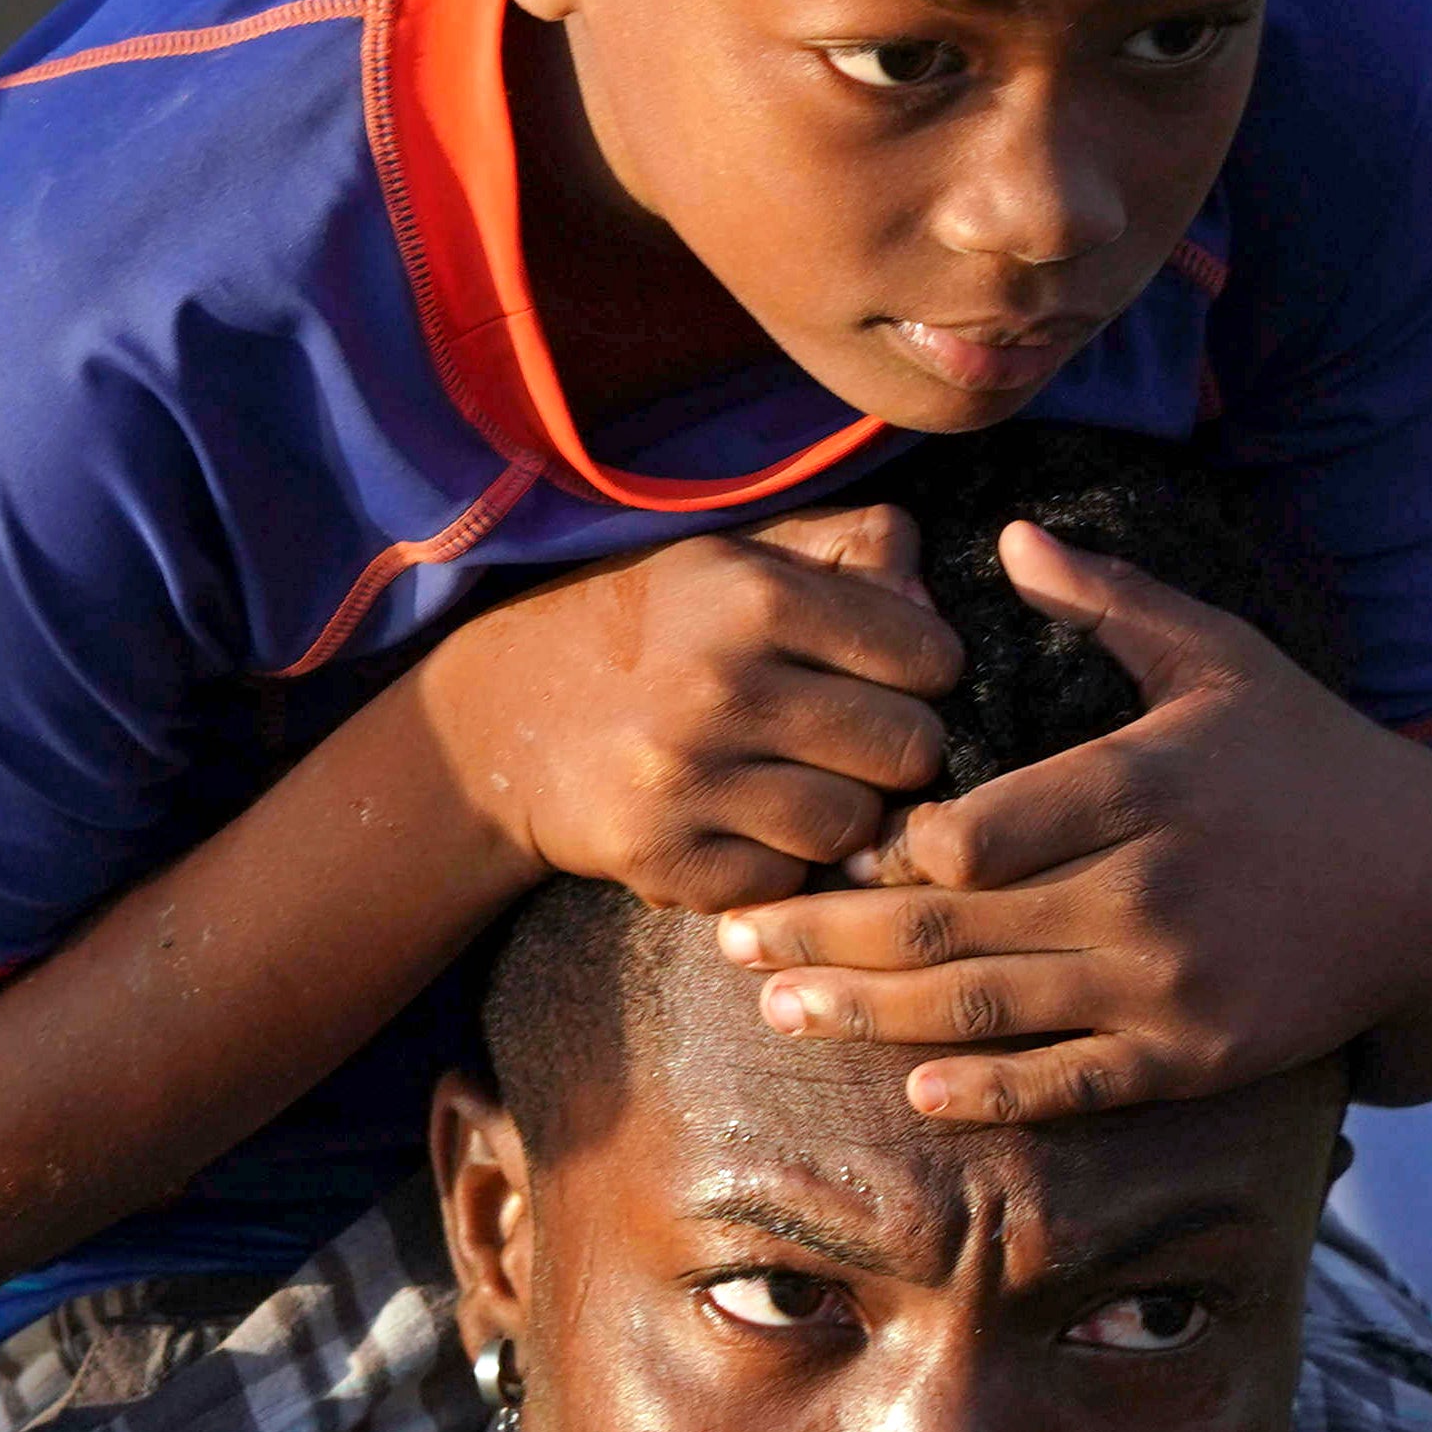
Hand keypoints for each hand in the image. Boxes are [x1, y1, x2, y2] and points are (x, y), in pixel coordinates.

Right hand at [418, 500, 965, 911]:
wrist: (499, 719)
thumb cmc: (654, 628)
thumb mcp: (737, 554)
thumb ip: (850, 548)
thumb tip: (928, 596)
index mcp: (754, 596)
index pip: (933, 659)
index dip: (924, 672)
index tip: (886, 676)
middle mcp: (721, 685)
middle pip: (912, 751)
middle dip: (899, 751)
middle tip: (853, 742)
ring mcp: (686, 779)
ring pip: (856, 828)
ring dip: (844, 816)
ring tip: (803, 785)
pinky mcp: (662, 859)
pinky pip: (787, 883)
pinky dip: (780, 865)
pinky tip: (746, 828)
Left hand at [708, 520, 1431, 1119]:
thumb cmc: (1311, 756)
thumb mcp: (1224, 657)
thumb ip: (1111, 604)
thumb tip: (1007, 531)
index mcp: (1146, 784)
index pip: (977, 829)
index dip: (885, 843)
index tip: (826, 836)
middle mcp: (1151, 892)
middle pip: (950, 925)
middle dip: (825, 932)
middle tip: (732, 935)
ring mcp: (1172, 987)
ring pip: (986, 1012)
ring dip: (867, 1014)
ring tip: (779, 1007)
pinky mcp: (1195, 1058)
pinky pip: (1066, 1087)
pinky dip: (982, 1092)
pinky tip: (909, 1085)